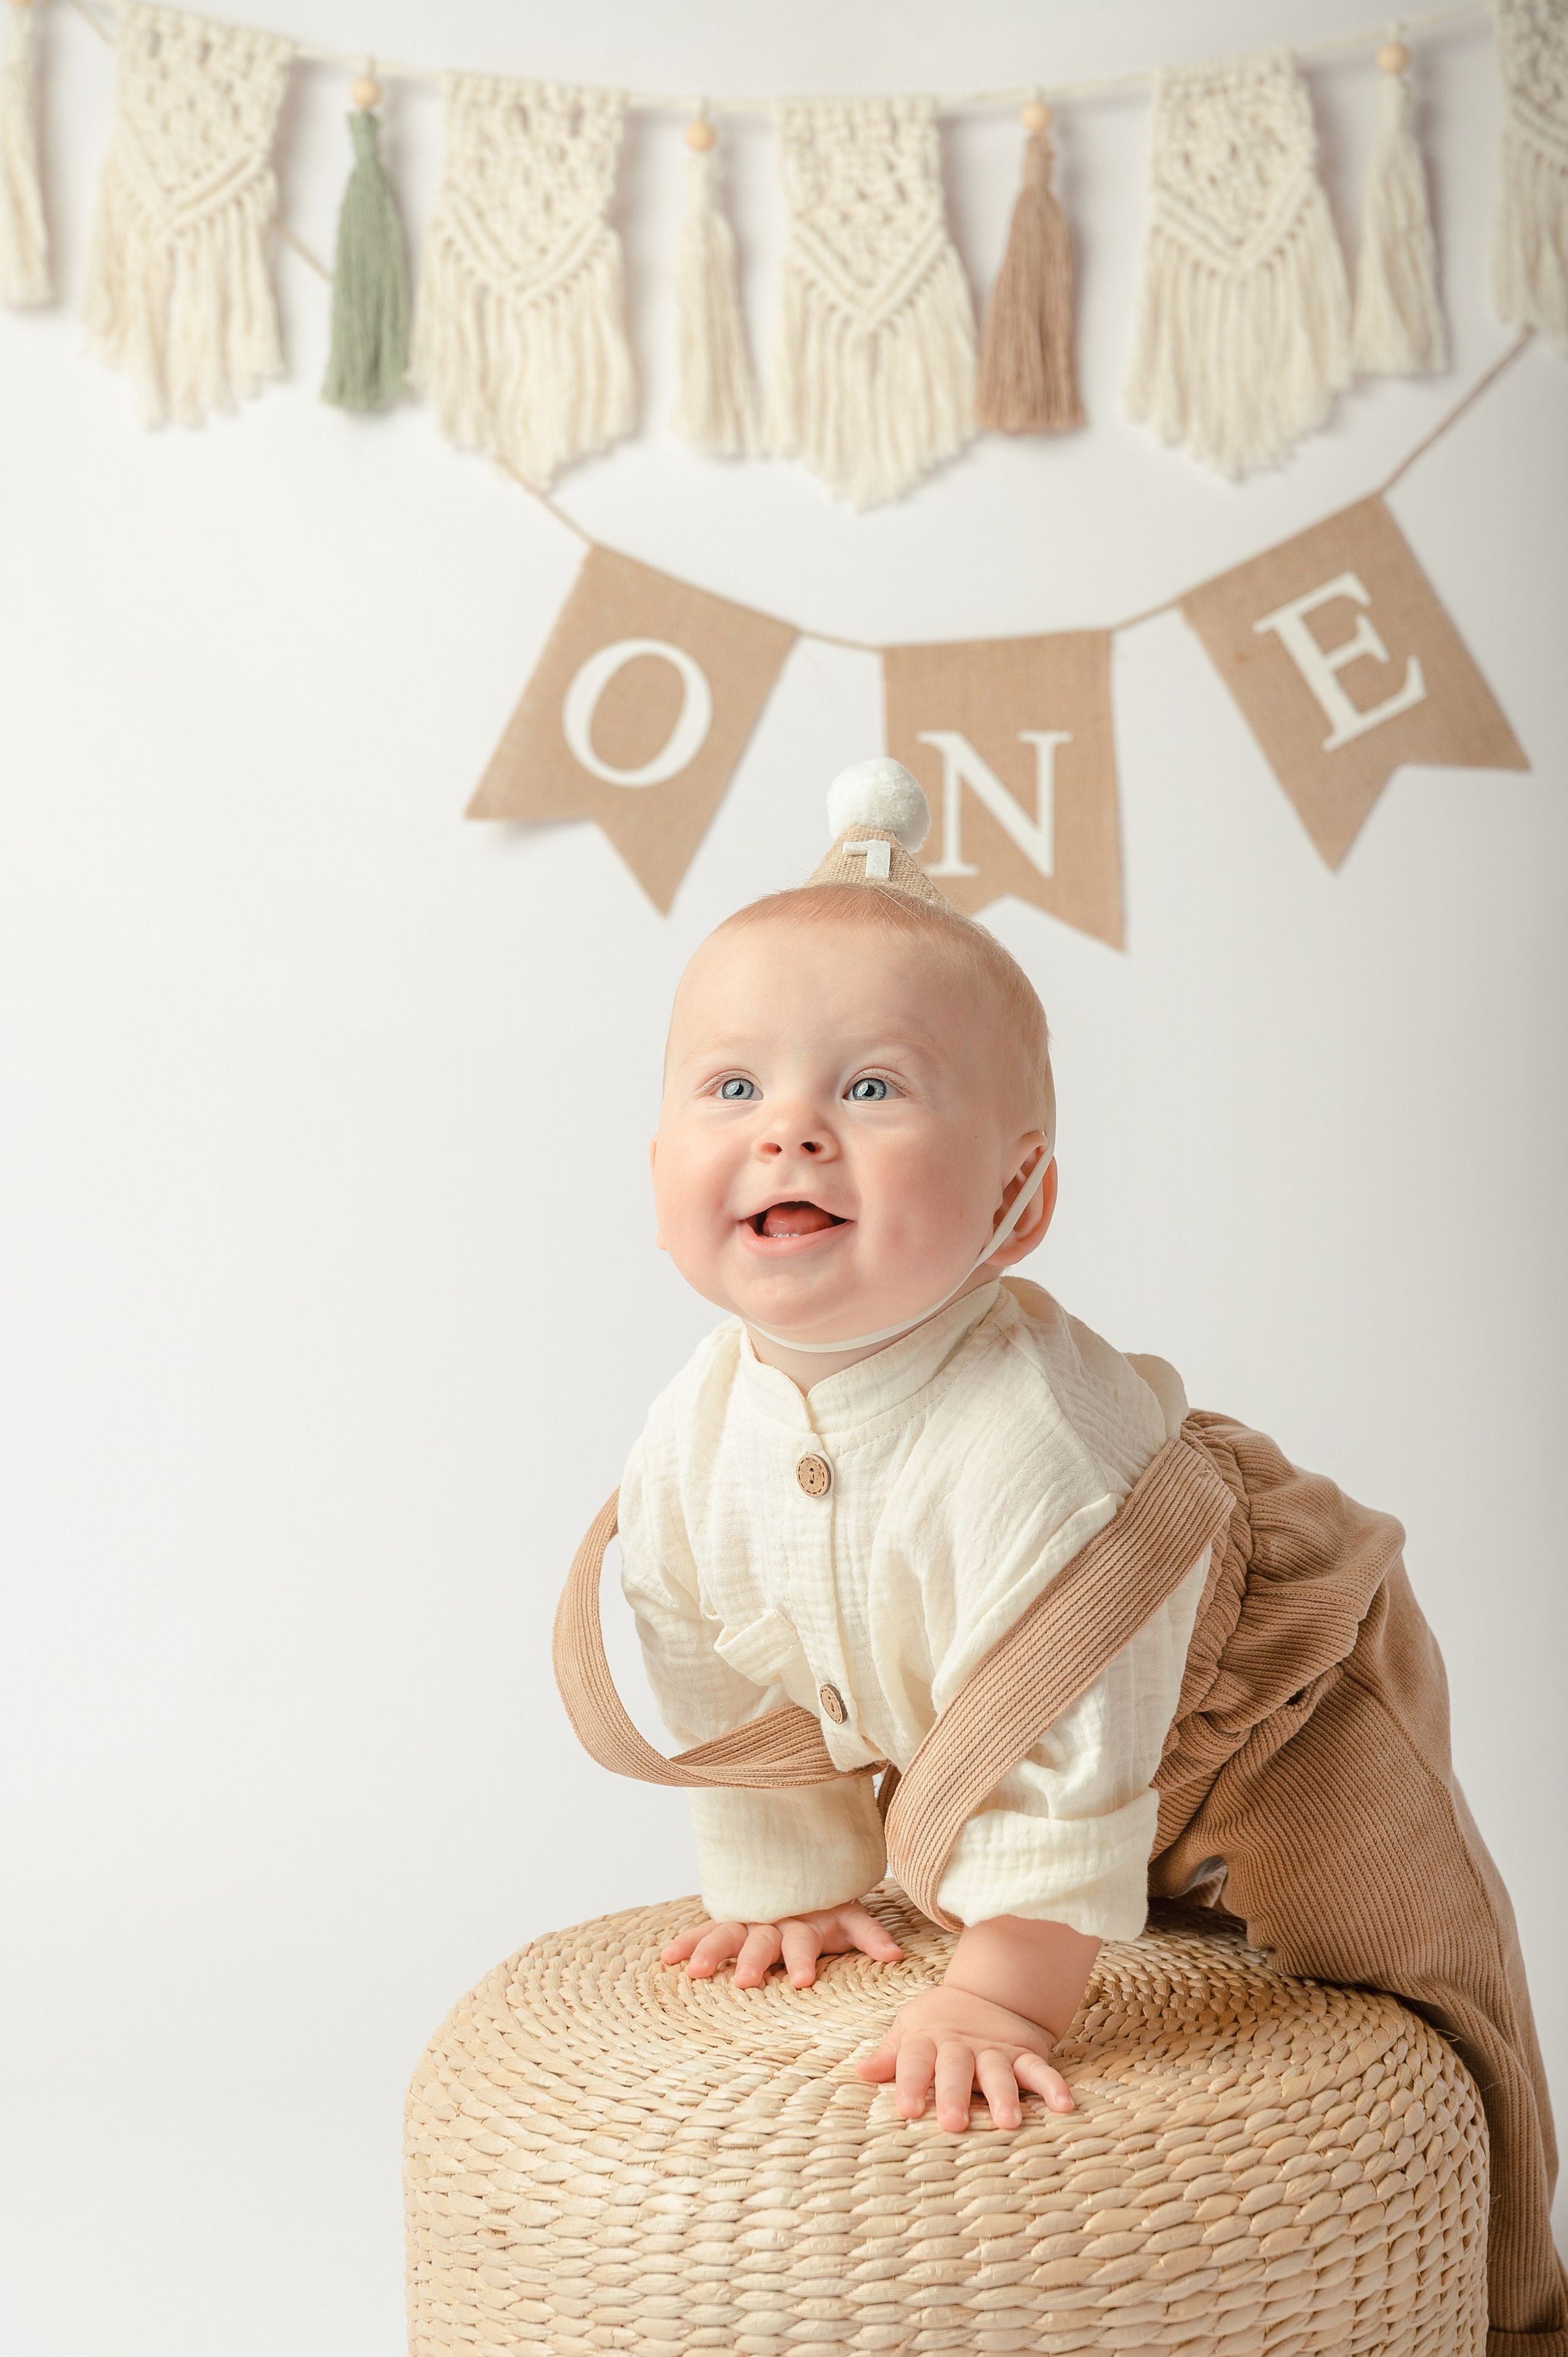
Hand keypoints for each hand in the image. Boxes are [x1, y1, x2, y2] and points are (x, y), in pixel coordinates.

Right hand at [661, 1902, 902, 1988]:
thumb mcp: (850, 1917)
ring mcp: (749, 1920)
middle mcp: (773, 1920)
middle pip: (762, 1940)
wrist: (803, 1873)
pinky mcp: (730, 1921)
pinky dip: (687, 1941)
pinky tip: (668, 1958)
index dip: (804, 1959)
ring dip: (712, 1951)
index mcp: (805, 1922)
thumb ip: (870, 1934)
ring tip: (696, 1972)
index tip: (802, 1980)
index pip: (804, 1941)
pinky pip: (705, 1929)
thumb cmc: (828, 1905)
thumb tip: (895, 1954)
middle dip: (754, 1960)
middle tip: (747, 1982)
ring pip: (728, 1933)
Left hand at [855, 1983, 1074, 2131]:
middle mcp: (962, 2045)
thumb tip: (859, 2072)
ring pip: (999, 2072)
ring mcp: (995, 2049)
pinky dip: (1053, 2085)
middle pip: (956, 2069)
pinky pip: (1040, 2069)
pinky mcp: (1024, 2053)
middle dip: (954, 2095)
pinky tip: (1064, 2106)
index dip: (910, 2083)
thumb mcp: (909, 2030)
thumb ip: (890, 2055)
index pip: (915, 2060)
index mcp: (929, 2040)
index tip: (906, 2109)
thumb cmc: (938, 2023)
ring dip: (1004, 2095)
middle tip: (953, 2124)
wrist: (985, 1992)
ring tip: (1008, 2122)